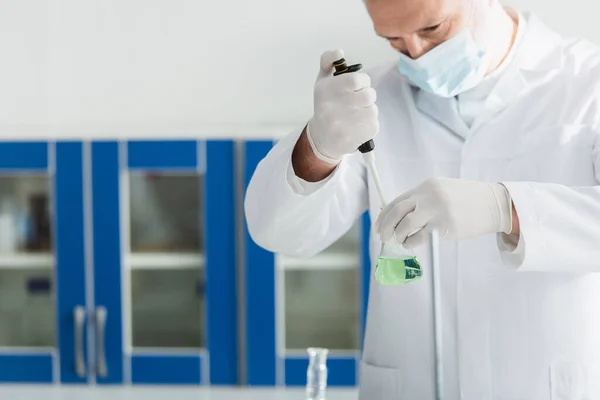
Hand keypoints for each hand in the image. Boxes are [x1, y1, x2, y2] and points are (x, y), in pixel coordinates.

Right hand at [306, 49, 378, 163]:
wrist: (322, 138)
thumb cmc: (326, 105)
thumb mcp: (322, 81)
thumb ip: (328, 61)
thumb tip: (339, 52)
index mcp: (325, 91)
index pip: (356, 80)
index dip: (363, 81)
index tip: (359, 85)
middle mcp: (331, 109)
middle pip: (369, 95)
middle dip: (367, 95)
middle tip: (359, 100)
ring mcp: (342, 126)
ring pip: (373, 110)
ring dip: (369, 110)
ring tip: (357, 113)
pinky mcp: (353, 139)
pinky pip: (374, 125)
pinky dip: (369, 124)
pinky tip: (358, 125)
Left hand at [374, 177, 512, 247]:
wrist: (494, 203)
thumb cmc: (467, 199)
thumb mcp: (442, 191)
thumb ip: (422, 200)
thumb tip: (399, 217)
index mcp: (426, 186)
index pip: (396, 201)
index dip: (383, 216)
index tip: (377, 226)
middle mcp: (429, 196)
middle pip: (397, 212)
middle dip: (386, 226)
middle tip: (383, 236)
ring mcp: (437, 210)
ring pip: (406, 225)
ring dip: (398, 235)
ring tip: (400, 240)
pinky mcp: (445, 225)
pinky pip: (420, 236)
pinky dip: (411, 242)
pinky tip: (411, 244)